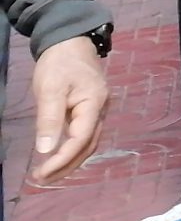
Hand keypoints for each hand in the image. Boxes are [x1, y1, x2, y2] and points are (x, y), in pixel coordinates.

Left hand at [26, 35, 106, 182]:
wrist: (70, 41)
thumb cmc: (59, 63)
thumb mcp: (50, 89)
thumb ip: (49, 119)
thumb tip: (46, 150)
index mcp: (94, 103)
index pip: (80, 140)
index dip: (61, 160)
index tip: (41, 173)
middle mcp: (101, 110)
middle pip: (88, 146)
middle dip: (67, 166)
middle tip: (42, 180)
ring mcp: (97, 110)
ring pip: (89, 143)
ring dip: (70, 161)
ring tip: (48, 174)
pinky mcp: (90, 109)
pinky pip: (85, 136)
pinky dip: (72, 150)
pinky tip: (59, 156)